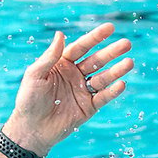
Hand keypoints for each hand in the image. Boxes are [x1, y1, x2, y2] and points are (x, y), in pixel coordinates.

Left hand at [4, 23, 133, 153]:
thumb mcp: (35, 75)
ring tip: (129, 62)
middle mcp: (74, 75)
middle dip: (111, 52)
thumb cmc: (28, 100)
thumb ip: (50, 56)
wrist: (31, 129)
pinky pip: (103, 97)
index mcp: (62, 64)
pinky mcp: (88, 108)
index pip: (82, 48)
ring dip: (116, 70)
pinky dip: (112, 91)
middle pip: (96, 61)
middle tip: (127, 44)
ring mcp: (82, 91)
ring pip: (103, 78)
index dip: (95, 38)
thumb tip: (60, 34)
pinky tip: (121, 84)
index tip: (110, 28)